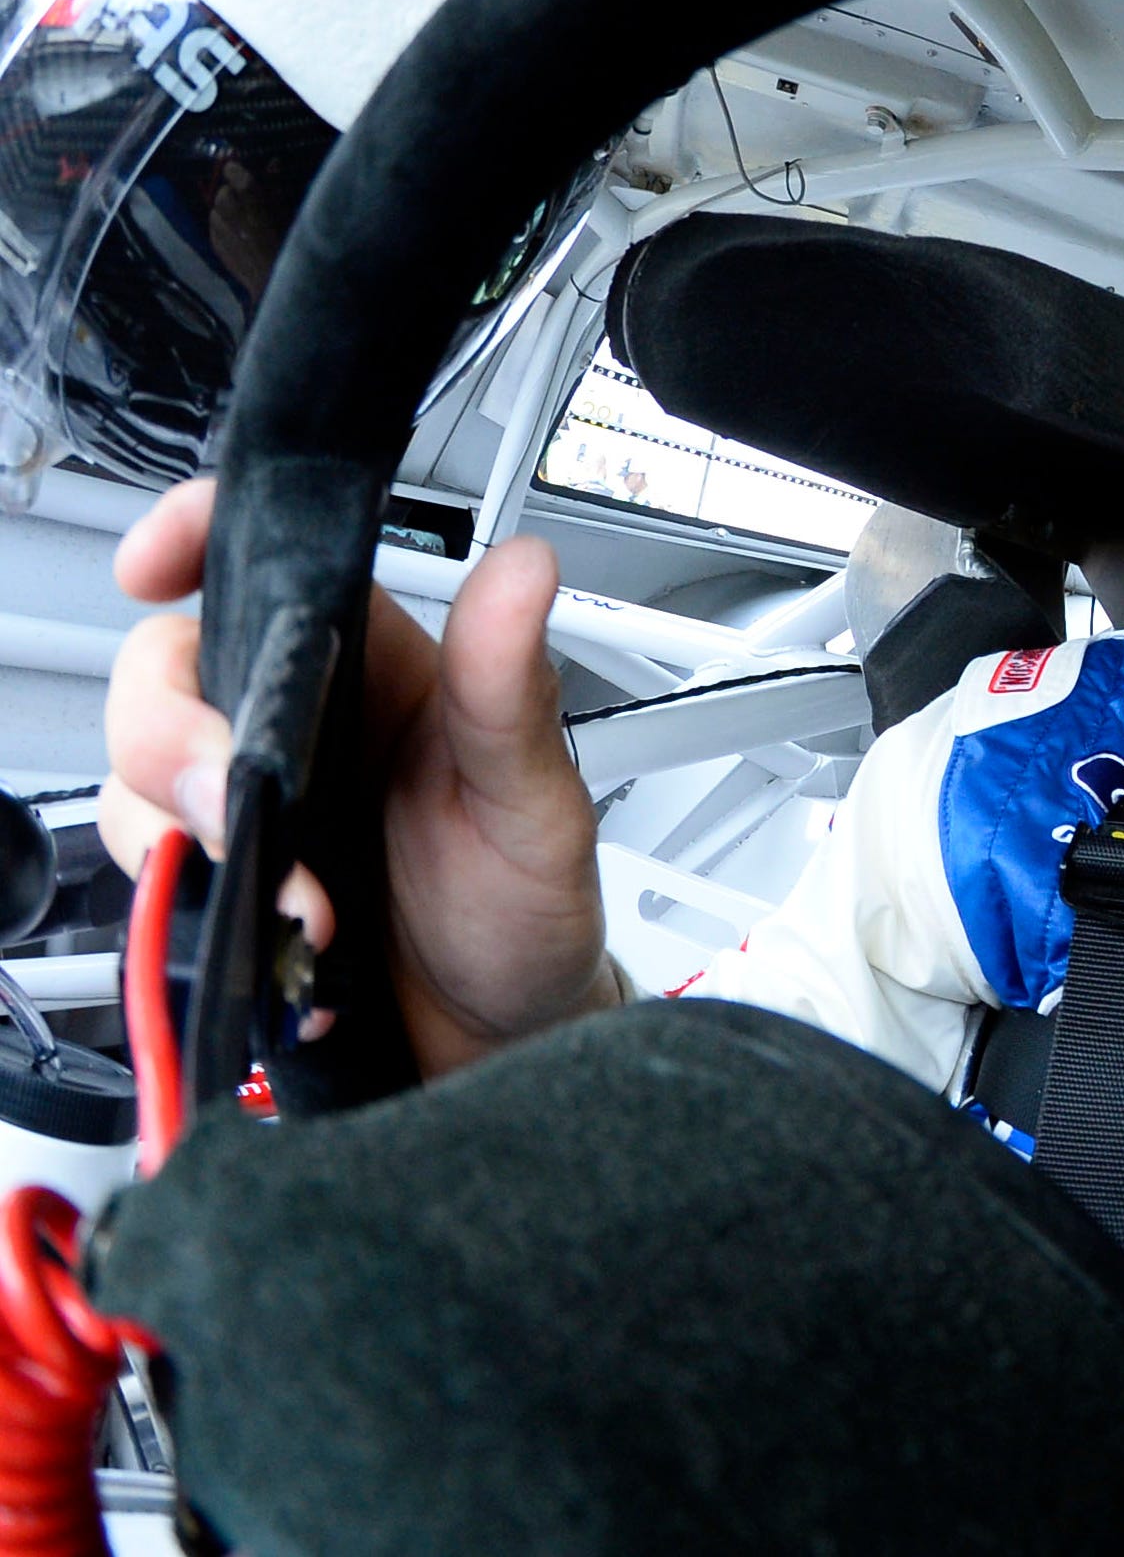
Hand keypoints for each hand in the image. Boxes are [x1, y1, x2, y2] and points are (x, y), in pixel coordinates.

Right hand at [100, 478, 610, 1075]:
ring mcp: (254, 803)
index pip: (269, 563)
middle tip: (232, 806)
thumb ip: (509, 688)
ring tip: (300, 902)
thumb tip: (524, 571)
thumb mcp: (536, 798)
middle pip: (168, 671)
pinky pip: (150, 869)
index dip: (194, 539)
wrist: (507, 1032)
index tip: (154, 565)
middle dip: (168, 733)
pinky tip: (269, 937)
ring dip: (183, 836)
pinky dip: (182, 905)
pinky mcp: (223, 883)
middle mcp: (302, 723)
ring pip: (139, 776)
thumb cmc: (531, 904)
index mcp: (375, 667)